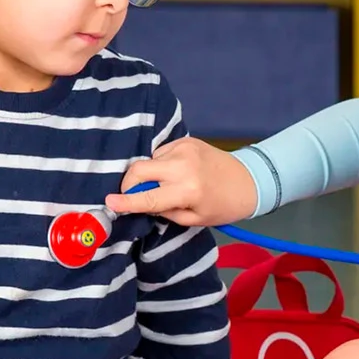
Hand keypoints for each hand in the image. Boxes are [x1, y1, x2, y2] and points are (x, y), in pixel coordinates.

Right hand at [105, 137, 257, 226]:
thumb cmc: (222, 206)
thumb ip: (164, 210)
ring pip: (149, 161)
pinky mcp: (186, 140)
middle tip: (132, 194)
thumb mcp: (193, 218)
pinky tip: (175, 172)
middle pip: (139, 170)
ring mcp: (184, 149)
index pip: (148, 197)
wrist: (248, 180)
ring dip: (149, 174)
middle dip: (129, 183)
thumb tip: (141, 202)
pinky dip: (161, 164)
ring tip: (166, 184)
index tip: (110, 202)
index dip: (126, 201)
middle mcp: (183, 166)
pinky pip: (160, 153)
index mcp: (187, 190)